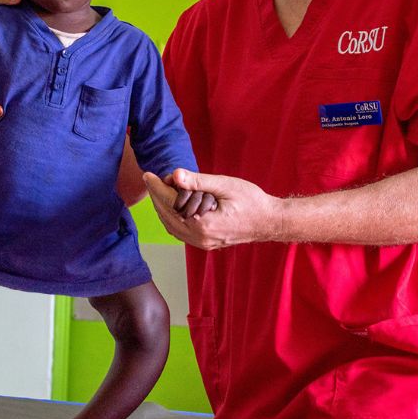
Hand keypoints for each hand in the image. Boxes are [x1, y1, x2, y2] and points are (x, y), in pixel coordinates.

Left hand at [144, 169, 282, 248]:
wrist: (270, 221)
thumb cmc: (252, 201)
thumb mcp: (225, 185)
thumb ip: (198, 181)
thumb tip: (175, 175)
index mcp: (203, 225)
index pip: (170, 204)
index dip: (157, 188)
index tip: (148, 175)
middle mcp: (200, 238)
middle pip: (167, 216)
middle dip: (156, 197)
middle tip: (152, 179)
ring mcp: (203, 243)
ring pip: (171, 226)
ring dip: (162, 208)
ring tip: (160, 189)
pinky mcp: (206, 243)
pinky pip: (180, 232)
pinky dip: (172, 217)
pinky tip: (172, 204)